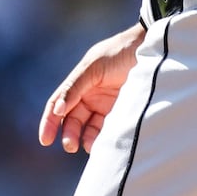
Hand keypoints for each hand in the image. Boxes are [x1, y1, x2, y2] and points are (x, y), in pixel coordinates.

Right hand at [38, 21, 147, 153]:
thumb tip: (57, 110)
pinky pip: (107, 129)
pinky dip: (102, 138)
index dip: (49, 122)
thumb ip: (74, 87)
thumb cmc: (120, 52)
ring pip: (89, 128)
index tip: (44, 140)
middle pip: (72, 120)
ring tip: (89, 146)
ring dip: (86, 139)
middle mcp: (90, 94)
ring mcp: (105, 104)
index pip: (58, 104)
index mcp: (79, 82)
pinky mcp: (121, 112)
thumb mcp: (94, 67)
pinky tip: (103, 144)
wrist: (151, 48)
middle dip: (69, 134)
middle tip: (70, 146)